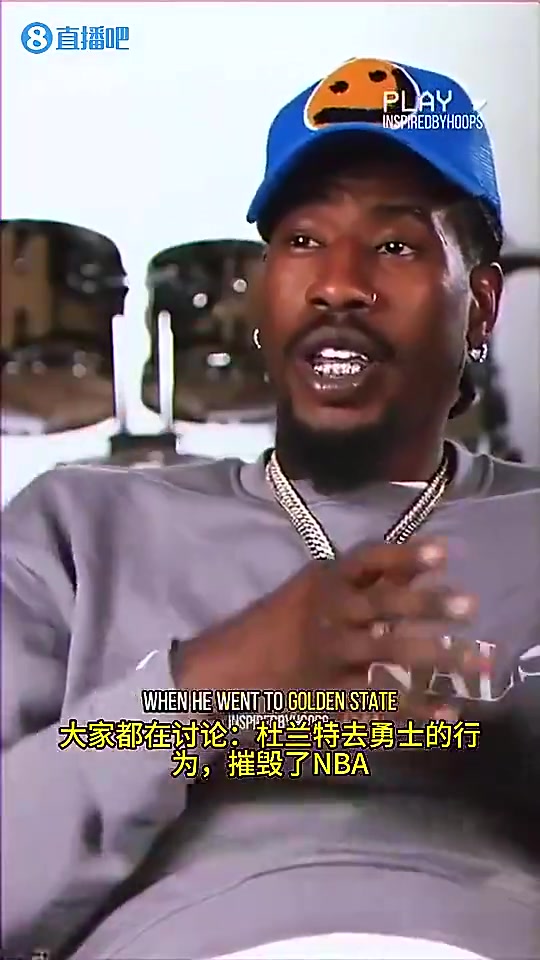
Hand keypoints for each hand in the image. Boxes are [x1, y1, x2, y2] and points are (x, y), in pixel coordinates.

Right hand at [176, 539, 485, 723]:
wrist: (227, 667)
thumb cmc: (280, 622)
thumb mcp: (316, 588)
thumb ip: (368, 577)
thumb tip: (422, 561)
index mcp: (324, 583)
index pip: (368, 561)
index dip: (405, 555)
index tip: (443, 552)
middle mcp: (328, 614)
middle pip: (384, 605)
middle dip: (428, 604)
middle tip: (469, 607)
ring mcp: (329, 655)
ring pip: (387, 652)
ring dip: (433, 656)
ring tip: (473, 661)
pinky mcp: (329, 693)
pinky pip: (377, 700)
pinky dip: (414, 709)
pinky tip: (445, 712)